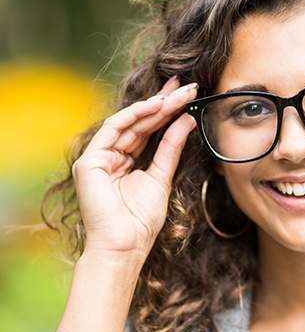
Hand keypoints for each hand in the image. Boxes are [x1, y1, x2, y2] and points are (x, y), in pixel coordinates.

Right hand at [72, 76, 197, 263]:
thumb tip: (187, 120)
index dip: (167, 111)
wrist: (125, 246)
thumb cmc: (141, 221)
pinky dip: (135, 115)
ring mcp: (98, 158)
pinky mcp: (90, 162)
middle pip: (140, 122)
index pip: (148, 130)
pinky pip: (113, 130)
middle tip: (187, 86)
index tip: (187, 95)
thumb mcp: (162, 177)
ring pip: (129, 123)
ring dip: (155, 106)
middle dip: (164, 102)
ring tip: (179, 93)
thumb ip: (171, 148)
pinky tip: (156, 105)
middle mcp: (110, 156)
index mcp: (125, 161)